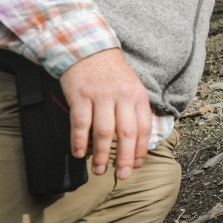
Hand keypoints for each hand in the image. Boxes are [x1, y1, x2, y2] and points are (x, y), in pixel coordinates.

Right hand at [59, 48, 151, 179]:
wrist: (87, 47)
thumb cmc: (111, 73)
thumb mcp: (131, 87)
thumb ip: (135, 110)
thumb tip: (140, 141)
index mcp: (137, 96)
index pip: (143, 128)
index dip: (141, 149)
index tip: (137, 165)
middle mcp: (121, 96)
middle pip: (126, 133)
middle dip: (125, 158)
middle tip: (122, 175)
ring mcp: (100, 96)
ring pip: (104, 132)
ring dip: (102, 155)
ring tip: (99, 170)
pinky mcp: (80, 95)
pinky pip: (81, 123)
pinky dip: (80, 141)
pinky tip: (79, 154)